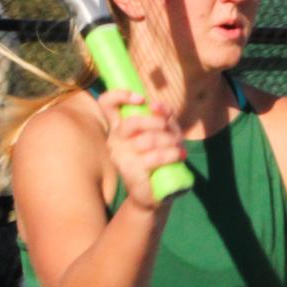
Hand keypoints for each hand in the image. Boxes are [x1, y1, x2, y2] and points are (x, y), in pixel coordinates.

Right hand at [93, 90, 186, 210]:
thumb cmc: (159, 159)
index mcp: (119, 127)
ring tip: (179, 148)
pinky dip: (171, 154)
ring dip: (170, 141)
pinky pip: (154, 156)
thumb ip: (161, 117)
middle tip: (170, 130)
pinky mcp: (129, 170)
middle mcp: (115, 139)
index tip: (142, 100)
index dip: (120, 95)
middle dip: (157, 123)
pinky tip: (179, 156)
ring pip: (148, 139)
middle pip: (132, 122)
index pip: (107, 103)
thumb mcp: (163, 133)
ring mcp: (120, 155)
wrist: (156, 191)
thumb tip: (157, 106)